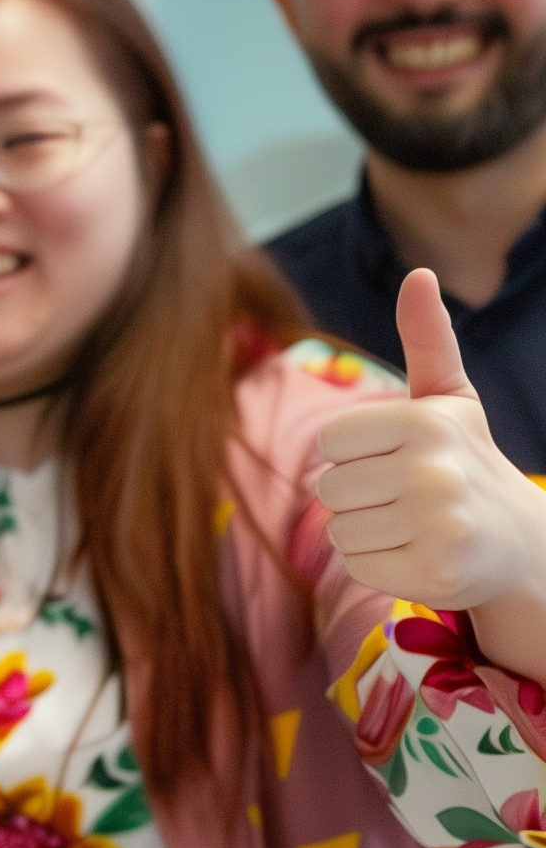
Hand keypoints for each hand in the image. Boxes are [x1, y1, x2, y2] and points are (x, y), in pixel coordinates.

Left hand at [318, 268, 545, 680]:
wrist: (519, 542)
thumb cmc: (465, 460)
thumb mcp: (450, 399)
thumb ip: (428, 339)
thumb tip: (419, 273)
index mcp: (428, 420)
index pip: (329, 441)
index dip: (351, 453)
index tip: (392, 455)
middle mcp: (435, 470)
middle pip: (328, 489)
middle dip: (356, 496)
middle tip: (404, 496)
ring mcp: (438, 525)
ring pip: (339, 532)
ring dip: (365, 532)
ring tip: (411, 524)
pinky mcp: (435, 573)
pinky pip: (358, 567)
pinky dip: (379, 565)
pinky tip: (417, 554)